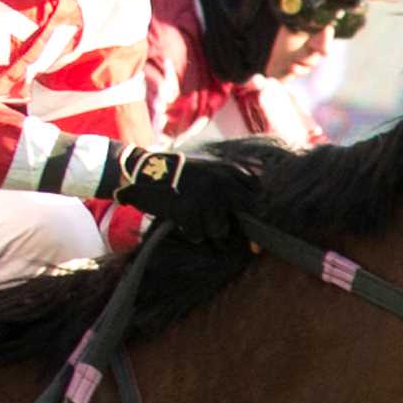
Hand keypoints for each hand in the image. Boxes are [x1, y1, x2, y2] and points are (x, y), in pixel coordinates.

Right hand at [107, 145, 255, 244]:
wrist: (144, 169)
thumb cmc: (180, 173)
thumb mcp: (211, 167)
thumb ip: (233, 183)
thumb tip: (259, 213)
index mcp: (229, 169)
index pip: (257, 194)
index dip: (251, 208)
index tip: (241, 214)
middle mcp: (222, 182)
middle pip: (245, 217)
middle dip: (233, 222)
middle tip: (217, 220)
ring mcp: (206, 197)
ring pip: (220, 230)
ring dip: (206, 227)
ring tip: (192, 214)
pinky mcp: (188, 211)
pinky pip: (198, 235)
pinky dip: (189, 231)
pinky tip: (180, 218)